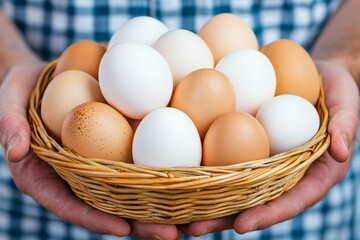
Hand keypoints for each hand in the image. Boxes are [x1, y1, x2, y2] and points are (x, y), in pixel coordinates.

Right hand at [0, 60, 180, 239]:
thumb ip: (8, 125)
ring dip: (157, 204)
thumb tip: (16, 151)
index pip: (69, 205)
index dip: (94, 219)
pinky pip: (134, 161)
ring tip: (188, 215)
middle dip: (139, 222)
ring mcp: (94, 162)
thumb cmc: (18, 91)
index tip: (123, 229)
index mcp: (45, 175)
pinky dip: (156, 173)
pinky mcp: (111, 146)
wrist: (40, 79)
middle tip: (172, 233)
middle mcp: (74, 175)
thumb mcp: (7, 102)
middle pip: (107, 205)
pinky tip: (184, 177)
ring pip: (126, 190)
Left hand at [180, 61, 358, 235]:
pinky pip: (226, 157)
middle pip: (255, 201)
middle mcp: (285, 172)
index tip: (241, 225)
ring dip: (206, 200)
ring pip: (235, 186)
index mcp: (313, 172)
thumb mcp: (347, 100)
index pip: (292, 199)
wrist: (313, 75)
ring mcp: (264, 159)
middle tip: (194, 228)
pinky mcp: (246, 143)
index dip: (268, 214)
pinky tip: (180, 173)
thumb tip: (339, 151)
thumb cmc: (335, 89)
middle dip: (225, 217)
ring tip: (177, 213)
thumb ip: (347, 123)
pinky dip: (205, 169)